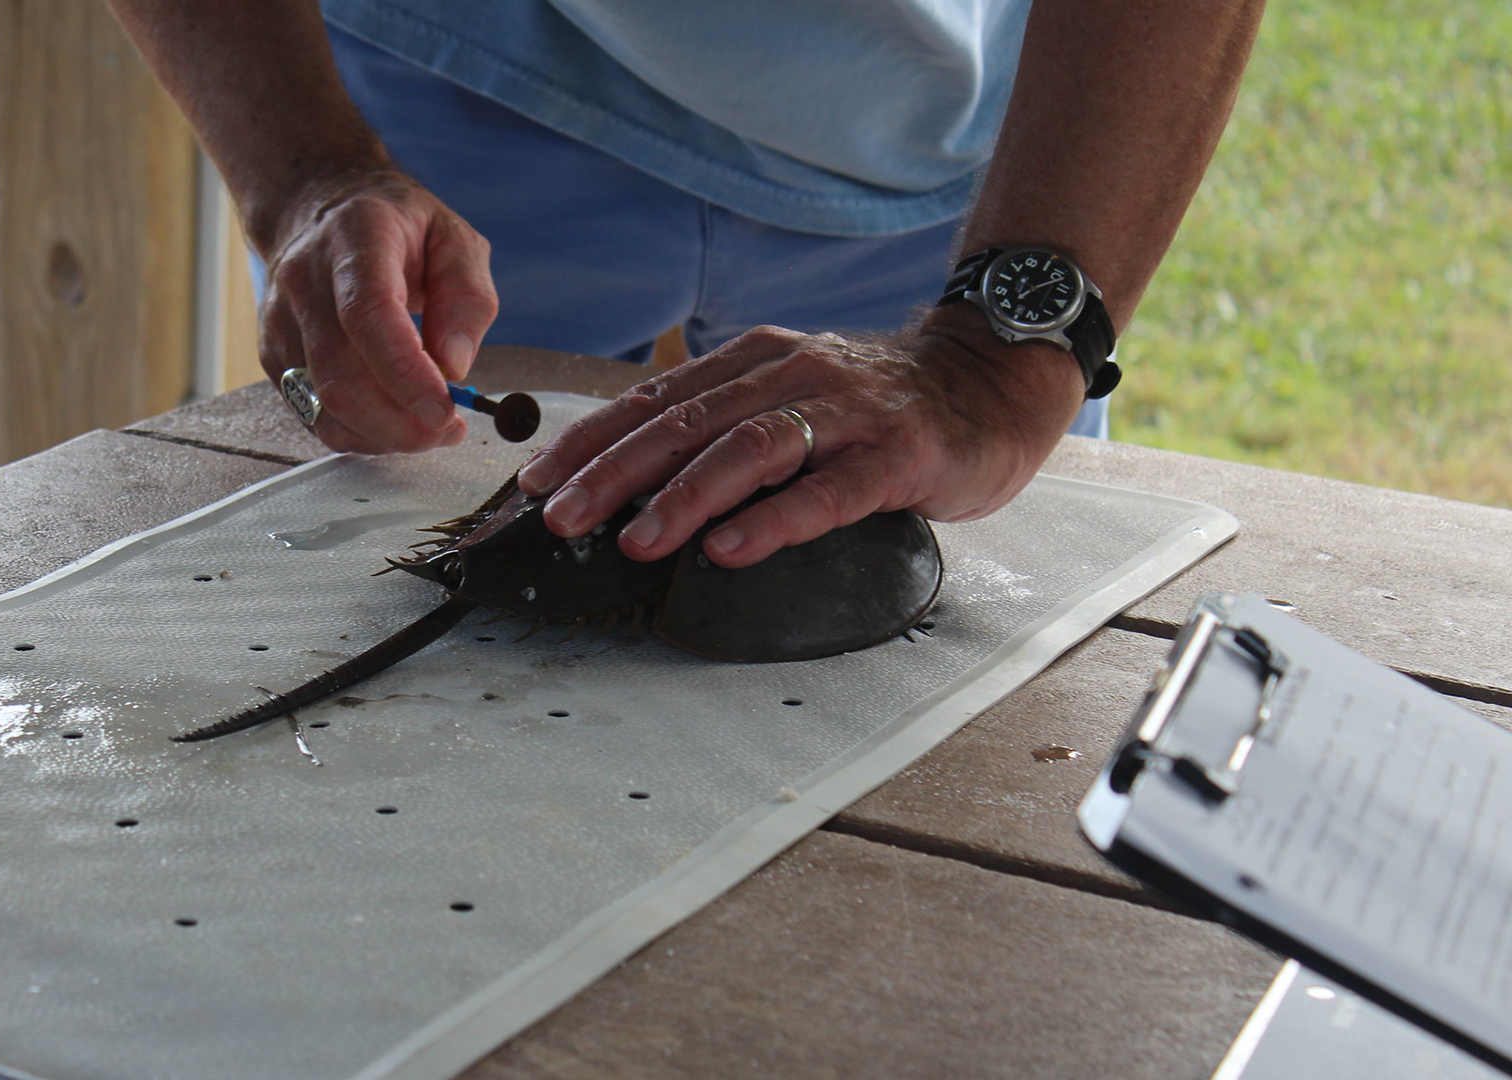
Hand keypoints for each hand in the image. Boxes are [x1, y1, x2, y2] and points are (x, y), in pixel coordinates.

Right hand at [260, 167, 498, 453]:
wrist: (321, 214)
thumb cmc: (396, 227)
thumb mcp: (454, 240)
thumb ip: (467, 299)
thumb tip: (455, 367)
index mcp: (355, 239)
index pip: (367, 315)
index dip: (404, 373)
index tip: (444, 410)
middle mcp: (305, 280)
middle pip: (341, 377)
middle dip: (402, 423)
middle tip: (448, 427)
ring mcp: (281, 322)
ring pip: (326, 409)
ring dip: (385, 435)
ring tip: (427, 426)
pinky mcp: (274, 357)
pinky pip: (316, 418)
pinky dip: (362, 434)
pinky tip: (393, 420)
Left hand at [514, 309, 1084, 568]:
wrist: (993, 378)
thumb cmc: (878, 405)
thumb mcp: (791, 396)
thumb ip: (724, 424)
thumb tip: (632, 476)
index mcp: (755, 361)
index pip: (655, 399)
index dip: (591, 440)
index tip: (536, 482)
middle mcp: (793, 375)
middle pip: (687, 421)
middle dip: (614, 471)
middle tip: (560, 517)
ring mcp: (848, 413)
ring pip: (749, 448)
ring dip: (684, 497)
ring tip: (635, 541)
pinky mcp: (899, 455)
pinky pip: (829, 490)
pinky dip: (775, 520)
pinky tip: (730, 548)